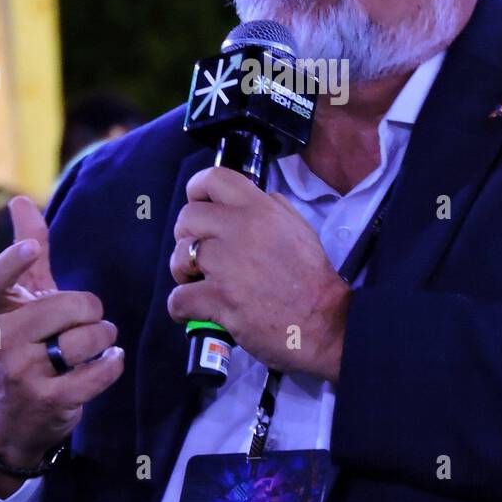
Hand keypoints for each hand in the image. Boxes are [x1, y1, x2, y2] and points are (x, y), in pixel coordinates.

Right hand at [0, 197, 124, 495]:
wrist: (12, 416)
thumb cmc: (25, 344)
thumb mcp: (23, 300)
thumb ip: (29, 253)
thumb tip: (19, 200)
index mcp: (0, 310)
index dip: (14, 263)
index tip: (29, 248)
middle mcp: (5, 340)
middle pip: (67, 307)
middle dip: (90, 311)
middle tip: (86, 321)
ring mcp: (24, 373)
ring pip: (85, 340)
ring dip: (103, 339)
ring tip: (94, 345)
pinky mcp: (49, 401)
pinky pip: (97, 373)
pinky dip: (112, 364)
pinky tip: (110, 361)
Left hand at [167, 167, 350, 381]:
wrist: (324, 323)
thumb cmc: (313, 278)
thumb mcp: (300, 228)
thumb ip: (273, 207)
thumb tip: (250, 201)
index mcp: (260, 210)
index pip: (213, 178)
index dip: (197, 190)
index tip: (199, 207)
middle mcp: (240, 230)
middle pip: (187, 217)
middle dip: (186, 236)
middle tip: (200, 253)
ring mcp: (226, 266)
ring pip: (178, 256)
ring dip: (183, 271)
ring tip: (198, 282)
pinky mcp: (218, 300)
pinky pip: (177, 298)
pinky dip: (181, 308)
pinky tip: (197, 310)